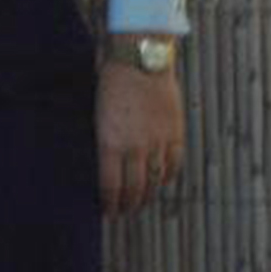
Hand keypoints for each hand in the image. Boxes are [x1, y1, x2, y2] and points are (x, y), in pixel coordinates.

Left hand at [96, 62, 184, 216]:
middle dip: (128, 204)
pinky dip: (169, 176)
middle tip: (124, 211)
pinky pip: (174, 163)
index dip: (110, 204)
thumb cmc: (111, 82)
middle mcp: (134, 147)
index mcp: (110, 144)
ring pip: (155, 180)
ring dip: (149, 195)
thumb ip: (103, 141)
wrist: (140, 59)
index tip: (108, 212)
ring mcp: (157, 141)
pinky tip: (163, 181)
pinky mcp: (174, 132)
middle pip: (134, 188)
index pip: (111, 187)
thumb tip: (103, 163)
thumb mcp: (97, 115)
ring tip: (143, 202)